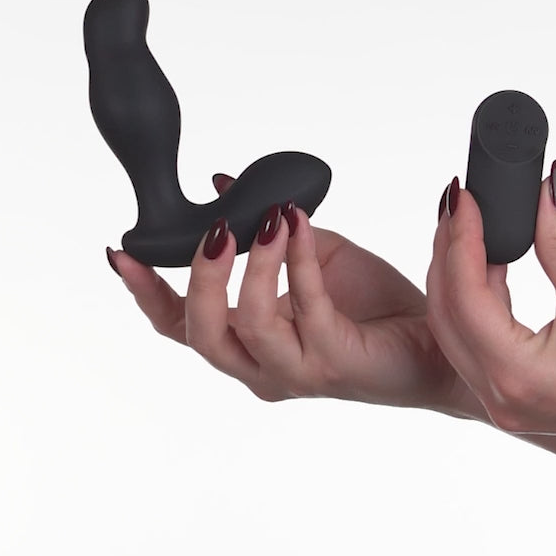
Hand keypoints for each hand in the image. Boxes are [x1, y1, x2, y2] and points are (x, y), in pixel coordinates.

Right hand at [107, 174, 480, 416]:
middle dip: (196, 278)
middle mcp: (262, 367)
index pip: (181, 325)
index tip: (123, 251)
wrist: (433, 336)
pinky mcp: (333, 362)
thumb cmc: (370, 302)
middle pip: (199, 333)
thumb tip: (225, 183)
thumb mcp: (308, 253)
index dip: (146, 292)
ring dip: (251, 265)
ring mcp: (295, 371)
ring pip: (247, 326)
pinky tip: (297, 225)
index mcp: (249, 341)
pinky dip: (297, 260)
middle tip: (213, 230)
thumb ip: (263, 229)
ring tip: (266, 220)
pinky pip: (305, 306)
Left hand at [426, 164, 555, 457]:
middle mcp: (497, 395)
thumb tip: (542, 190)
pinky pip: (477, 342)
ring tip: (469, 227)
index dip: (461, 238)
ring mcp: (503, 402)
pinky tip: (489, 264)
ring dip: (458, 277)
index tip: (463, 197)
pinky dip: (476, 301)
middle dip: (448, 254)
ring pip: (455, 329)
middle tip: (457, 206)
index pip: (465, 294)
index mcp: (514, 374)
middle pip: (447, 312)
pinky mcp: (515, 397)